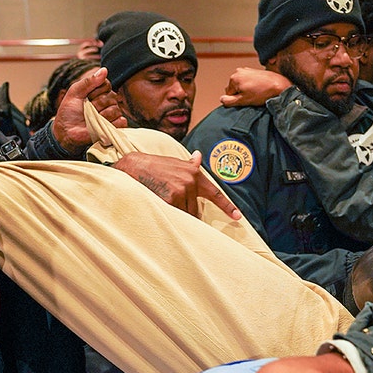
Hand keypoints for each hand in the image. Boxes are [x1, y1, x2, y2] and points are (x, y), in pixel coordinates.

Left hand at [52, 67, 126, 154]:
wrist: (66, 131)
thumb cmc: (69, 111)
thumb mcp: (75, 92)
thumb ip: (88, 81)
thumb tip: (104, 69)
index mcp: (99, 91)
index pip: (106, 84)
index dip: (96, 91)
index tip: (86, 97)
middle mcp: (108, 102)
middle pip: (112, 97)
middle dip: (97, 104)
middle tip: (87, 110)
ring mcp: (111, 115)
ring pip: (116, 110)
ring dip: (101, 115)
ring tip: (92, 119)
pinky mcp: (114, 127)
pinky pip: (121, 122)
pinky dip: (112, 123)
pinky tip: (101, 125)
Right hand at [113, 150, 241, 219]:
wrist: (133, 166)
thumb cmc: (153, 165)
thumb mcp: (174, 162)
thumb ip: (189, 165)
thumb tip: (199, 156)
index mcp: (194, 173)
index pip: (214, 193)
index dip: (227, 206)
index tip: (238, 217)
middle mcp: (190, 181)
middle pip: (195, 209)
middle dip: (186, 211)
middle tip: (172, 204)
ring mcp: (181, 190)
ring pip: (185, 214)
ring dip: (177, 213)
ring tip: (162, 201)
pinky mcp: (170, 198)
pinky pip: (175, 215)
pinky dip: (169, 214)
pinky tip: (159, 204)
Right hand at [219, 67, 292, 107]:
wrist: (278, 85)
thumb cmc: (262, 93)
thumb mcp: (243, 100)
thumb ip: (229, 101)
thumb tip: (222, 99)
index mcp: (234, 78)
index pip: (229, 94)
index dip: (237, 99)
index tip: (246, 99)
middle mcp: (238, 72)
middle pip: (234, 88)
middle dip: (240, 93)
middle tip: (251, 97)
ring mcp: (246, 70)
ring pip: (241, 85)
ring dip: (246, 90)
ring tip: (256, 93)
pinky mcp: (253, 71)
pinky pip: (247, 81)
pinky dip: (251, 86)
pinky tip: (259, 89)